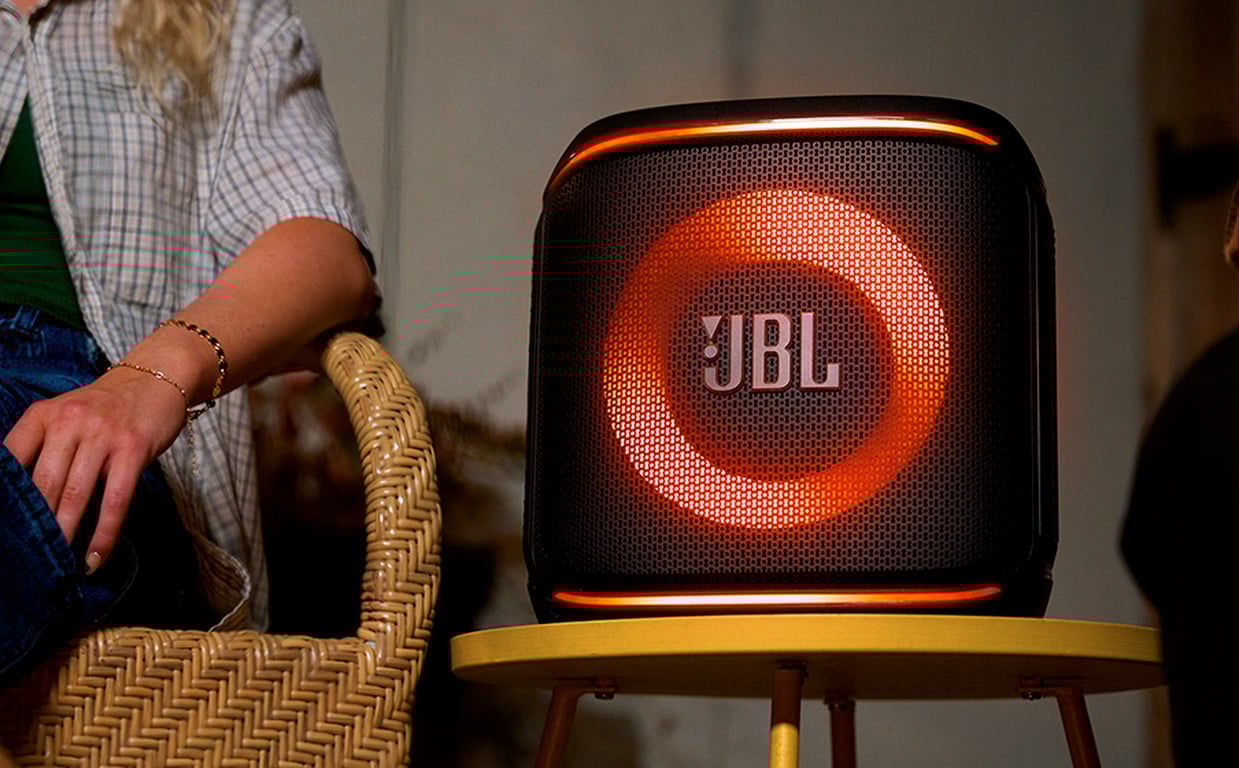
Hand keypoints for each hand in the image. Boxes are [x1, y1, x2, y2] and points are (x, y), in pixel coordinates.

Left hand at [2, 366, 185, 572]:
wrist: (154, 379)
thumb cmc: (105, 408)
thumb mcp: (64, 416)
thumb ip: (43, 448)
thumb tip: (25, 504)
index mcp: (44, 415)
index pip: (11, 459)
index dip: (5, 497)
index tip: (5, 527)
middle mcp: (70, 421)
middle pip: (44, 484)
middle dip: (36, 524)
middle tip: (31, 555)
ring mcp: (104, 434)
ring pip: (76, 494)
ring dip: (66, 533)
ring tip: (59, 562)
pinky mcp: (133, 448)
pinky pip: (116, 498)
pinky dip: (105, 532)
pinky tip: (97, 555)